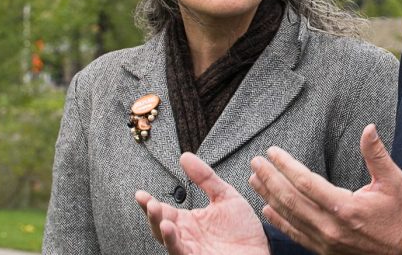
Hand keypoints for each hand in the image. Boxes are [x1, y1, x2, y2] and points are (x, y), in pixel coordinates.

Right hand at [135, 152, 268, 254]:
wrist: (261, 251)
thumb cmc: (243, 230)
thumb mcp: (225, 196)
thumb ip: (205, 178)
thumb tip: (185, 156)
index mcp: (189, 221)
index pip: (164, 211)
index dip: (149, 202)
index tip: (140, 193)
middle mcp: (186, 236)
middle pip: (160, 225)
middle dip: (152, 213)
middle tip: (147, 200)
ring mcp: (191, 248)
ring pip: (167, 239)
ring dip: (158, 225)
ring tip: (154, 209)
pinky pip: (180, 251)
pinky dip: (172, 241)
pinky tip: (168, 228)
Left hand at [249, 124, 401, 254]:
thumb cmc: (399, 215)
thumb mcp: (393, 181)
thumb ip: (376, 155)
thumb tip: (369, 128)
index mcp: (345, 207)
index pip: (306, 182)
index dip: (286, 165)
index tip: (273, 152)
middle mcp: (330, 226)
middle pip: (291, 199)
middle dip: (270, 178)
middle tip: (255, 162)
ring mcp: (325, 241)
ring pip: (289, 217)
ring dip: (269, 196)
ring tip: (254, 180)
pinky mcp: (324, 250)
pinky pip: (295, 234)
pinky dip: (279, 222)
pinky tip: (267, 209)